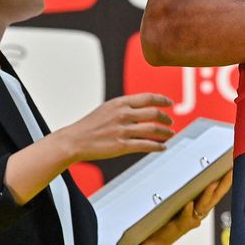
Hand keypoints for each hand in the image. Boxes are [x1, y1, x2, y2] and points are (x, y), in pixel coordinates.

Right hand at [54, 93, 174, 163]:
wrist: (73, 141)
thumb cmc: (91, 125)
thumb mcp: (108, 108)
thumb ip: (126, 106)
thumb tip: (145, 107)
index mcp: (120, 102)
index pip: (148, 97)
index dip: (163, 100)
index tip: (170, 103)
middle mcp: (123, 114)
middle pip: (154, 113)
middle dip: (166, 118)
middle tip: (170, 122)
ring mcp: (123, 130)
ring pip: (153, 129)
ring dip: (165, 132)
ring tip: (170, 134)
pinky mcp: (121, 146)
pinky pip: (146, 145)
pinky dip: (157, 146)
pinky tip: (163, 147)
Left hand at [141, 168, 232, 244]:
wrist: (158, 239)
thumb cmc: (170, 219)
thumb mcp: (183, 201)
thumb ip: (192, 190)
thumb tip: (199, 171)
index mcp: (203, 205)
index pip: (219, 189)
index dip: (227, 178)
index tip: (233, 165)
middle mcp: (200, 213)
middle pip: (216, 196)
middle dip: (225, 183)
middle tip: (231, 170)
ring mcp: (191, 220)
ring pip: (203, 206)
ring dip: (208, 195)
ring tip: (213, 183)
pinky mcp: (179, 226)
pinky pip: (185, 219)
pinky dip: (188, 211)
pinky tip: (189, 204)